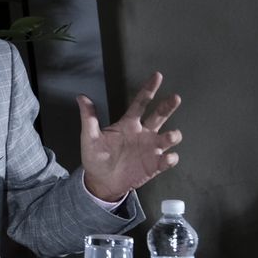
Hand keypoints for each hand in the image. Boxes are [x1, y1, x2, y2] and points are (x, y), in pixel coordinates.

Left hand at [79, 72, 182, 202]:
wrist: (101, 181)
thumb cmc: (96, 157)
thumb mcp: (89, 137)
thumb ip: (89, 118)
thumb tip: (81, 97)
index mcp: (128, 124)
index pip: (140, 103)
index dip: (148, 90)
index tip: (157, 76)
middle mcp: (143, 133)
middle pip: (159, 116)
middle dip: (168, 107)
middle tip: (175, 98)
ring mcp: (150, 149)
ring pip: (167, 138)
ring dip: (172, 136)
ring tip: (171, 135)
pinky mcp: (154, 165)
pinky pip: (166, 161)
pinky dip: (169, 159)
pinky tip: (168, 158)